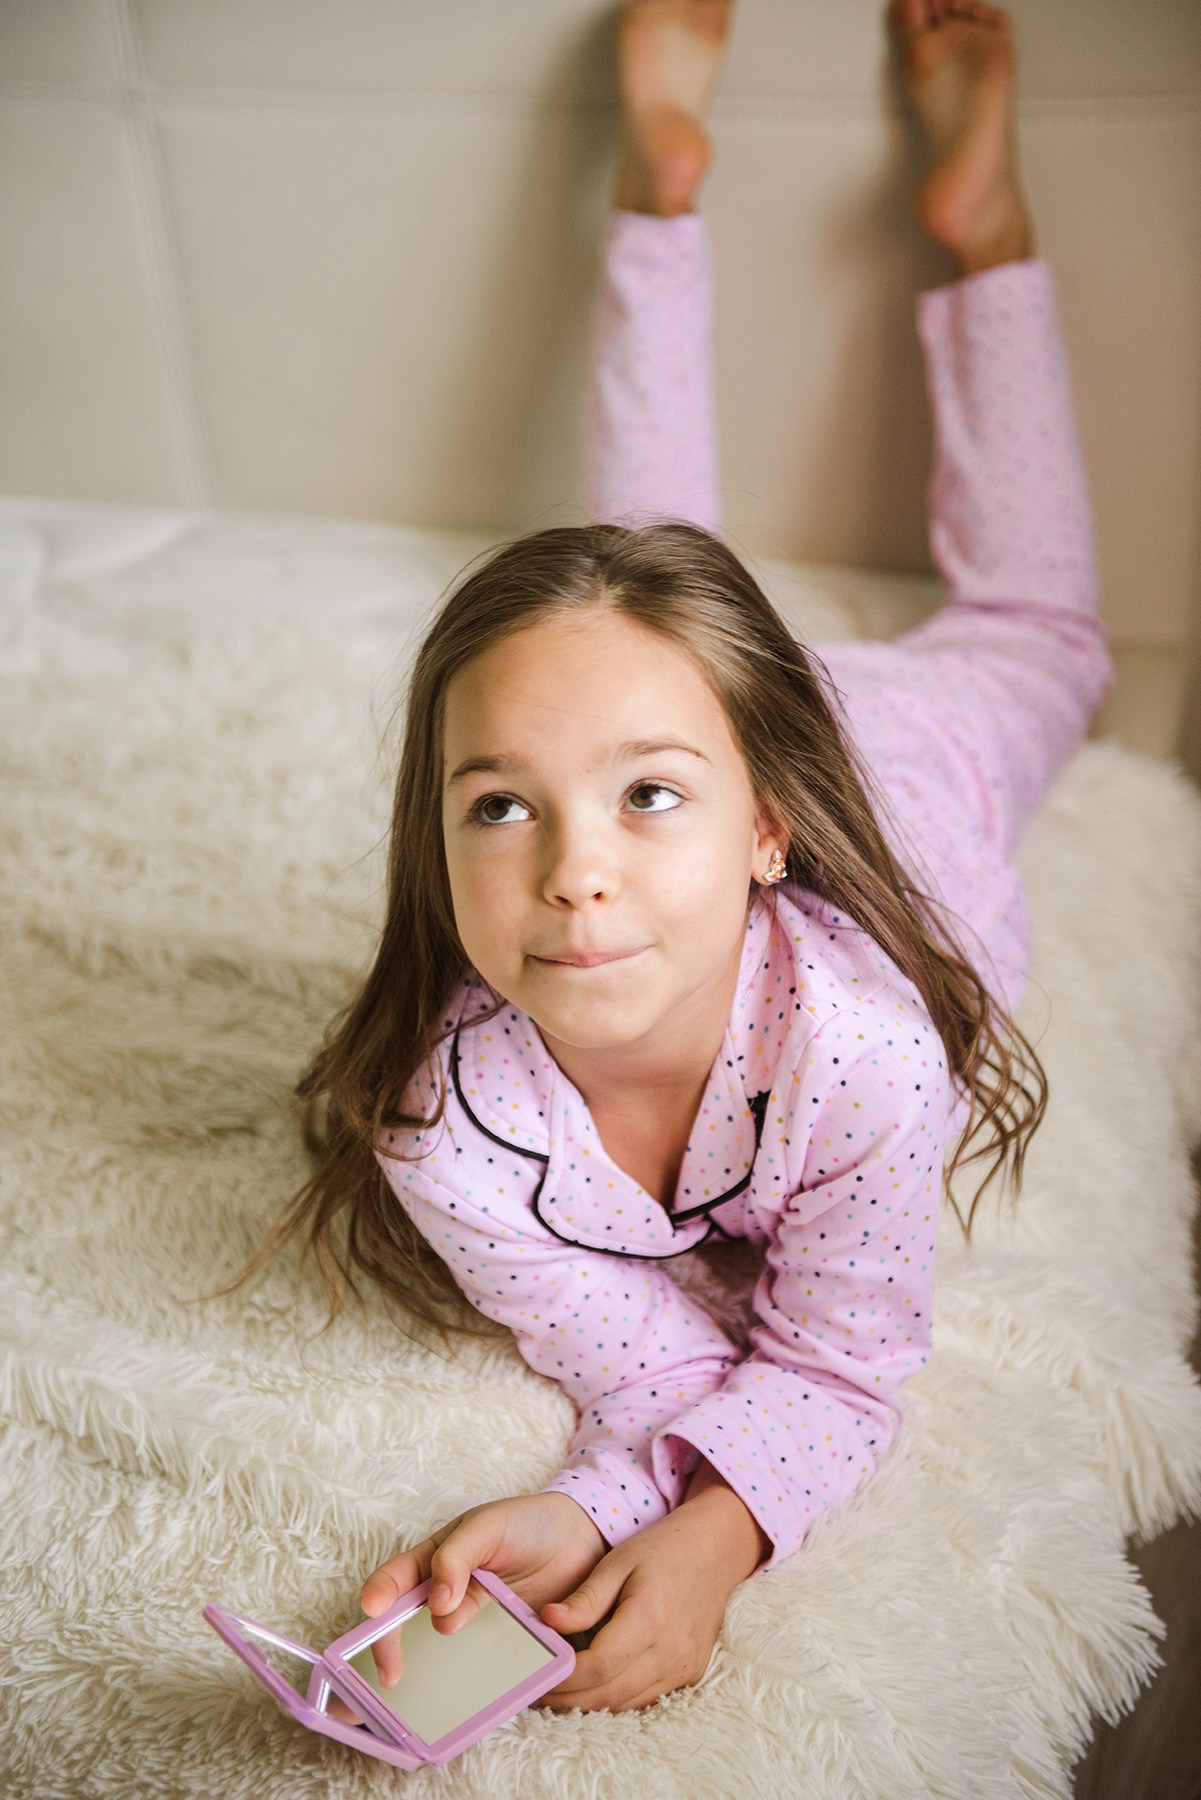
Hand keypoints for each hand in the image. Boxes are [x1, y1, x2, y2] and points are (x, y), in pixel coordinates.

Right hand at [357, 1492, 606, 1688]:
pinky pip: (474, 1669)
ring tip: (406, 1697)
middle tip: (391, 1675)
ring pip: (434, 1653)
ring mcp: (471, 1621)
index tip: (372, 1613)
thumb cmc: (527, 1523)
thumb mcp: (489, 1525)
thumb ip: (458, 1557)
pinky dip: (463, 1684)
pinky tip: (460, 1700)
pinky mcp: (497, 1644)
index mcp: (435, 1559)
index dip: (379, 1595)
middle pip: (403, 1624)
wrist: (581, 1539)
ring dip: (419, 1673)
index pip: (396, 1579)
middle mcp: (445, 1594)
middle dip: (386, 1648)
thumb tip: (436, 1605)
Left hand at [535, 1470, 768, 1712]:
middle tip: (536, 1690)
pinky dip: (616, 1697)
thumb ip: (585, 1598)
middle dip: (568, 1698)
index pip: (597, 1665)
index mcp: (649, 1618)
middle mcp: (670, 1651)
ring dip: (590, 1703)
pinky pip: (646, 1698)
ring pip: (626, 1703)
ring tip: (558, 1691)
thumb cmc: (663, 1548)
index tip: (534, 1673)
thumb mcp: (619, 1561)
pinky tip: (594, 1684)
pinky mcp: (690, 1672)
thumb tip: (547, 1622)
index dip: (562, 1676)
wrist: (716, 1549)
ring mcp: (684, 1666)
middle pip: (609, 1693)